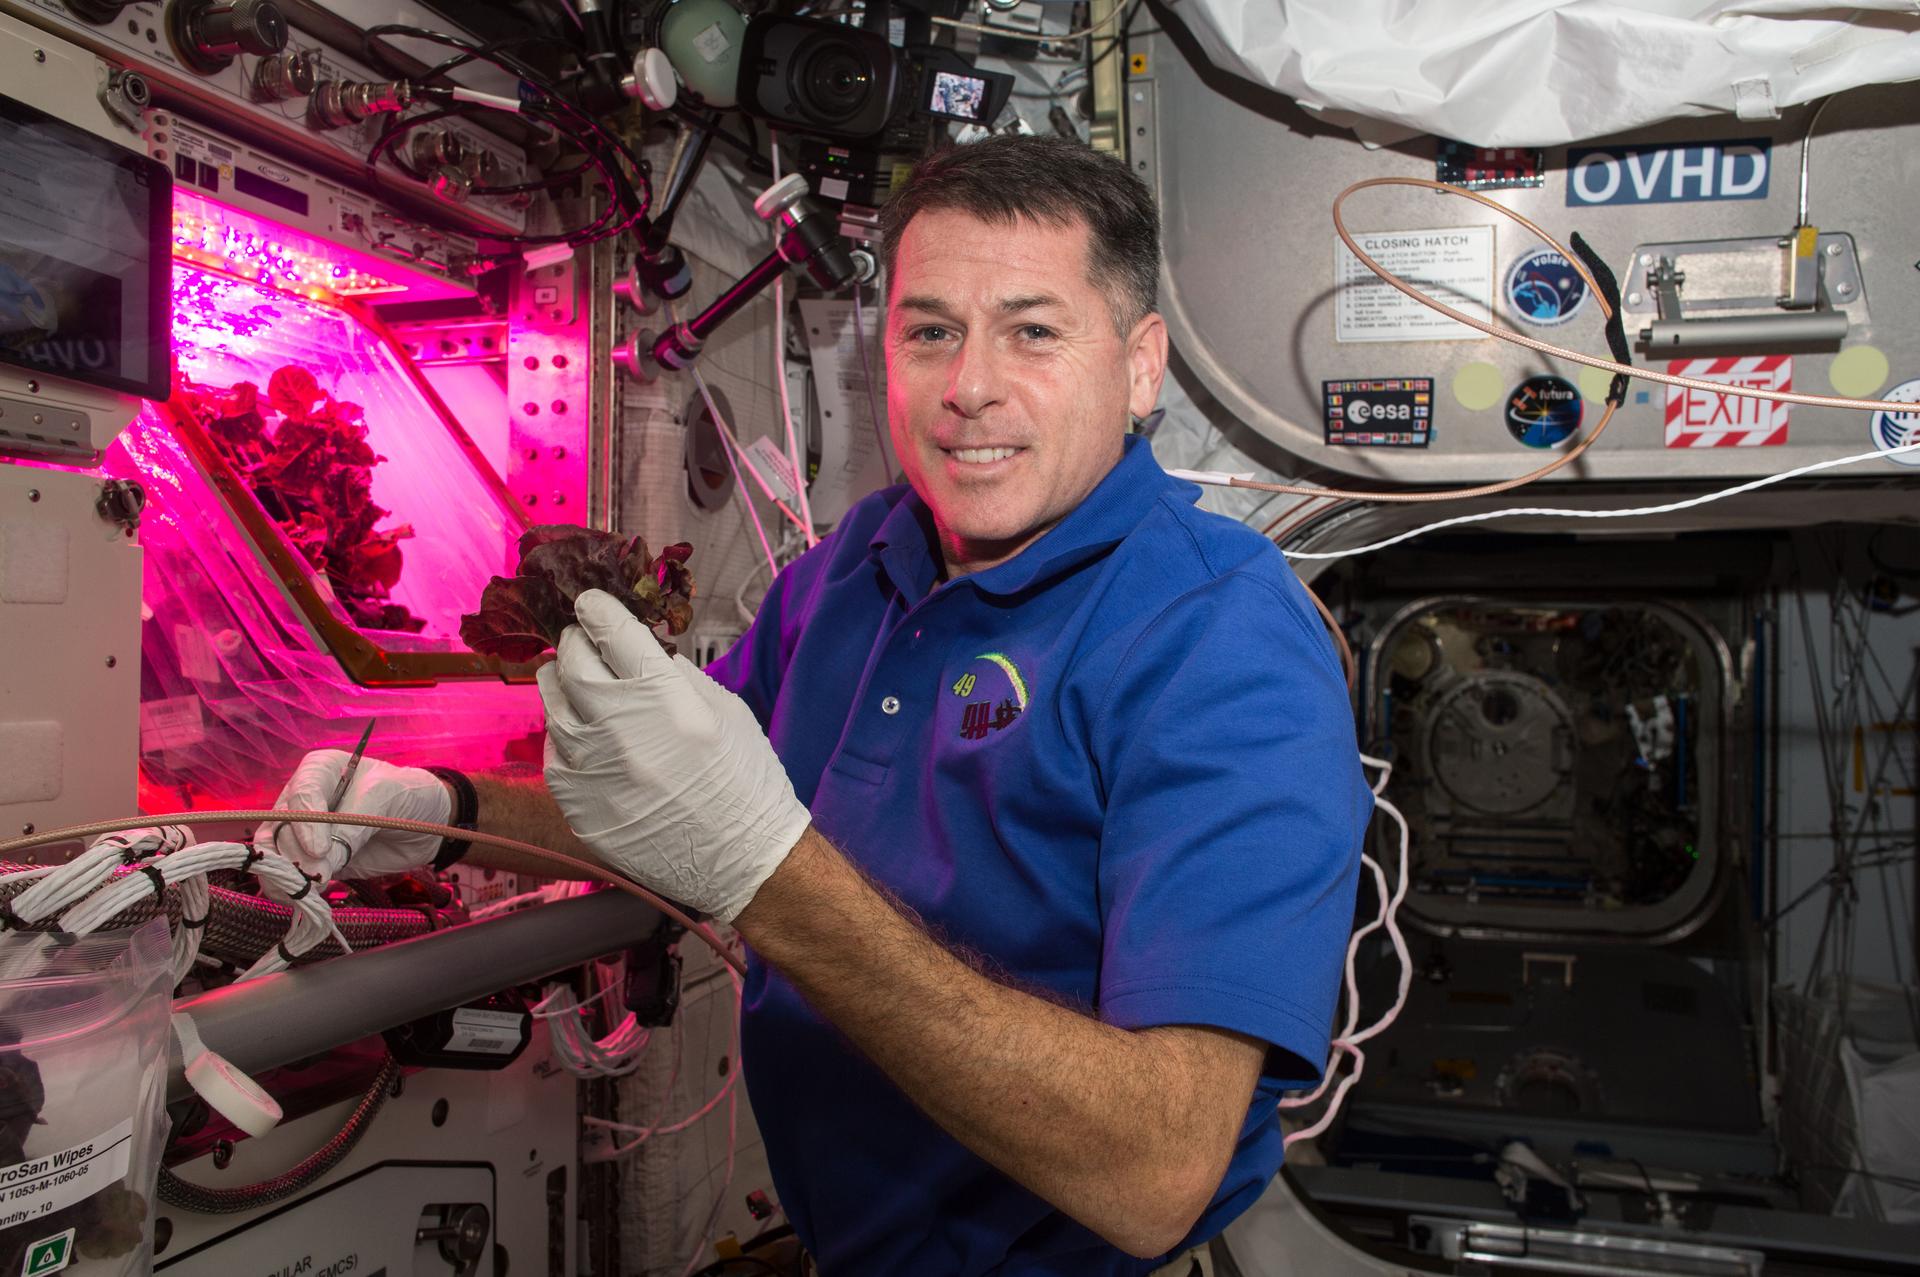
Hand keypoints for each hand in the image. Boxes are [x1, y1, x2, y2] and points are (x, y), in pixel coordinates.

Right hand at [255, 750, 452, 881]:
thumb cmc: (406, 795)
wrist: (426, 822)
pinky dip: (294, 889)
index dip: (305, 822)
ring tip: (310, 890)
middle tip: (316, 875)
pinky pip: (291, 876)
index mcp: (319, 771)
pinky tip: (306, 898)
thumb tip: (317, 864)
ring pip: (277, 854)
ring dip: (288, 875)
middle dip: (293, 855)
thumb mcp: (386, 798)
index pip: (300, 793)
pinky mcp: (312, 861)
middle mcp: (302, 801)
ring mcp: (302, 833)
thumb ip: (352, 825)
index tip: (319, 849)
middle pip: (280, 828)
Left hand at [538, 589, 810, 922]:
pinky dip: (565, 733)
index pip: (610, 630)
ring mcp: (591, 768)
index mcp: (664, 698)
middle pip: (572, 659)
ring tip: (579, 682)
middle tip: (584, 639)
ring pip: (551, 701)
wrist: (741, 859)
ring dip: (563, 682)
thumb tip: (635, 644)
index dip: (597, 608)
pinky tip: (586, 735)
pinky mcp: (576, 804)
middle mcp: (619, 729)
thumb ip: (674, 672)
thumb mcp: (725, 709)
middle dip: (576, 640)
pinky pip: (553, 750)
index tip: (591, 603)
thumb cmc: (744, 782)